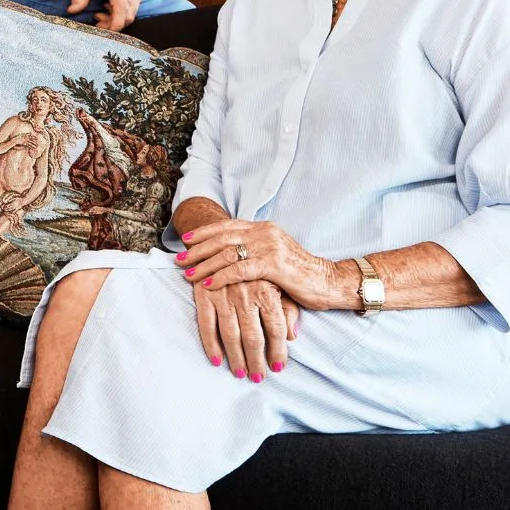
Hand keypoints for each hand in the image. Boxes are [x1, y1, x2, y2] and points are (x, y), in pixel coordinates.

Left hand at [68, 0, 141, 29]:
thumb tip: (72, 11)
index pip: (121, 10)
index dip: (114, 25)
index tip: (101, 31)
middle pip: (128, 16)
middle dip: (112, 24)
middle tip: (96, 21)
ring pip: (131, 14)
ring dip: (115, 20)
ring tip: (99, 14)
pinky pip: (131, 9)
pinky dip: (120, 14)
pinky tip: (106, 8)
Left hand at [177, 221, 350, 311]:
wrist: (329, 282)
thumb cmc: (301, 274)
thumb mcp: (275, 255)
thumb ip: (255, 251)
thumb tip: (230, 255)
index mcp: (264, 228)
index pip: (227, 226)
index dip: (205, 232)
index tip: (186, 240)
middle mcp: (265, 232)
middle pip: (222, 237)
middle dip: (198, 249)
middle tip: (179, 259)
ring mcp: (269, 246)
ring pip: (227, 253)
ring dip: (204, 264)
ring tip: (187, 274)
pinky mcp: (273, 264)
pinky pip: (239, 270)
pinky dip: (220, 277)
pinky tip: (207, 284)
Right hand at [194, 279, 297, 381]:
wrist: (227, 239)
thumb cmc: (258, 269)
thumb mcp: (279, 285)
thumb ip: (288, 310)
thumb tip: (292, 336)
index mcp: (267, 289)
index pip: (276, 328)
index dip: (278, 351)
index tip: (278, 368)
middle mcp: (246, 292)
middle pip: (254, 336)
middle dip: (256, 361)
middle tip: (257, 377)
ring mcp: (224, 293)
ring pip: (231, 334)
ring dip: (235, 357)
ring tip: (240, 373)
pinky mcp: (204, 293)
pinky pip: (206, 324)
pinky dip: (211, 344)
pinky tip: (217, 360)